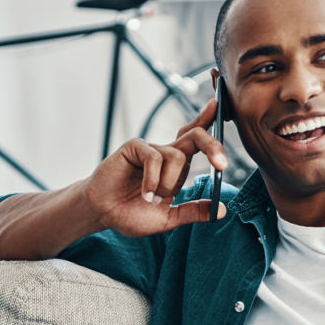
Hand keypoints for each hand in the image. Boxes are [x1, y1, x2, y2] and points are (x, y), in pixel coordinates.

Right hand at [82, 98, 226, 236]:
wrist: (102, 213)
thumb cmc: (130, 213)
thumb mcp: (168, 218)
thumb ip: (193, 212)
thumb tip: (222, 210)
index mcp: (176, 166)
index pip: (196, 139)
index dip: (208, 121)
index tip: (219, 106)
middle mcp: (165, 153)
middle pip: (195, 136)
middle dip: (213, 146)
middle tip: (222, 165)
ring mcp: (150, 149)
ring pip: (177, 156)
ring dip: (168, 184)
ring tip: (152, 198)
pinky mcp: (134, 147)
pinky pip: (155, 158)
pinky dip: (153, 180)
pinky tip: (146, 193)